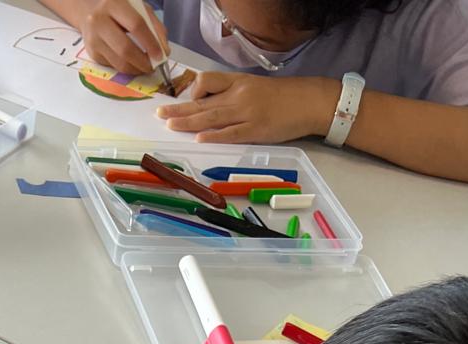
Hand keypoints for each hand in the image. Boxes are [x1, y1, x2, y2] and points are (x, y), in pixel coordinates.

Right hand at [81, 0, 168, 74]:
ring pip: (119, 63)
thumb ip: (154, 26)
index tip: (161, 55)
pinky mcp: (92, 53)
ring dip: (136, 69)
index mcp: (113, 3)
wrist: (89, 9)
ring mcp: (93, 38)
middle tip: (153, 67)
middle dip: (143, 62)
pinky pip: (113, 66)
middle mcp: (99, 20)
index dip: (150, 43)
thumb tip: (165, 51)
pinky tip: (132, 63)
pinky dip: (126, 68)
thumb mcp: (138, 8)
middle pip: (125, 49)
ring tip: (145, 67)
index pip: (136, 25)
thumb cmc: (119, 8)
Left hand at [157, 72, 338, 142]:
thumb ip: (233, 95)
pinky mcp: (255, 130)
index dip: (193, 90)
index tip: (184, 100)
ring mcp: (246, 114)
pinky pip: (230, 133)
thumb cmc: (282, 97)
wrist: (307, 102)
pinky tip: (199, 138)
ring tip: (171, 126)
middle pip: (203, 102)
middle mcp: (238, 96)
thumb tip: (211, 107)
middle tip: (160, 115)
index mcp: (238, 83)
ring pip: (211, 117)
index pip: (208, 81)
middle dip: (179, 109)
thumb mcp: (254, 88)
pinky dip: (214, 135)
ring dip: (189, 122)